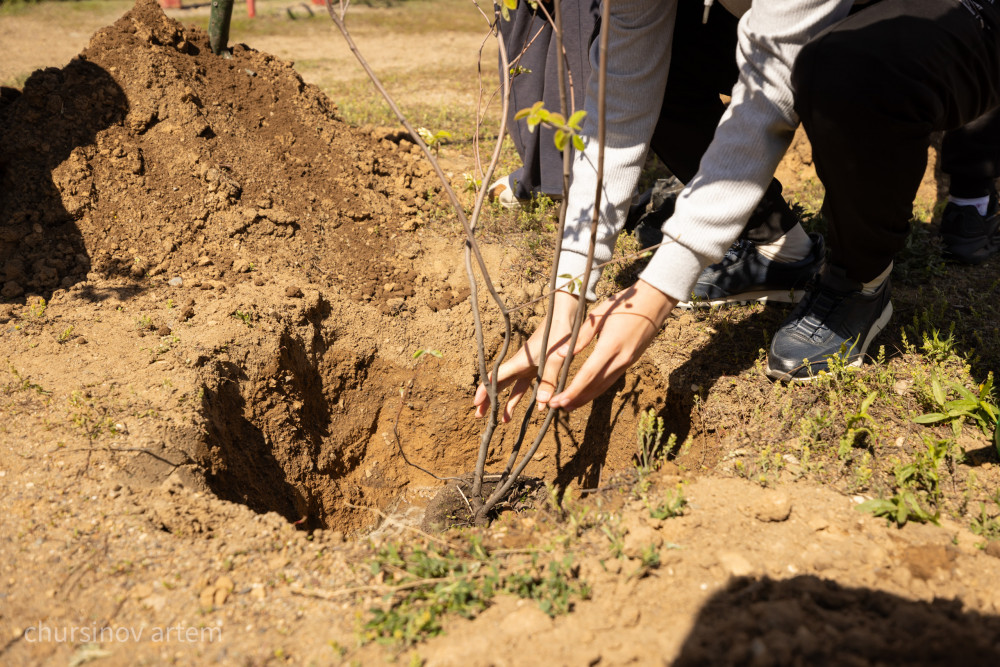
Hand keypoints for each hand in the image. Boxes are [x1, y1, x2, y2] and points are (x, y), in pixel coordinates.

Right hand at [473, 289, 578, 421]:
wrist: (564, 313)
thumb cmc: (559, 331)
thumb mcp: (556, 357)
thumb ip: (549, 380)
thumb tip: (541, 404)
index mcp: (520, 361)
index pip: (496, 378)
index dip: (485, 390)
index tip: (476, 404)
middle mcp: (521, 364)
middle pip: (500, 384)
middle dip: (489, 400)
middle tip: (479, 416)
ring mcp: (530, 365)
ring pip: (514, 387)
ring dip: (508, 403)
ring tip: (504, 420)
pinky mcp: (540, 365)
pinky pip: (530, 384)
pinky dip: (528, 397)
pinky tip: (535, 408)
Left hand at [548, 279, 674, 410]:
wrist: (655, 302)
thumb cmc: (623, 304)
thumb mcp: (598, 315)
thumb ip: (580, 337)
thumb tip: (560, 354)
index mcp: (610, 347)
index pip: (588, 375)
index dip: (572, 391)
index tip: (557, 400)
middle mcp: (621, 359)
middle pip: (595, 386)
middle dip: (574, 399)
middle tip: (555, 407)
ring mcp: (628, 362)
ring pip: (604, 386)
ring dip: (586, 398)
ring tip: (568, 406)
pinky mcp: (631, 361)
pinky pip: (611, 380)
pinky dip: (597, 389)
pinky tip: (587, 393)